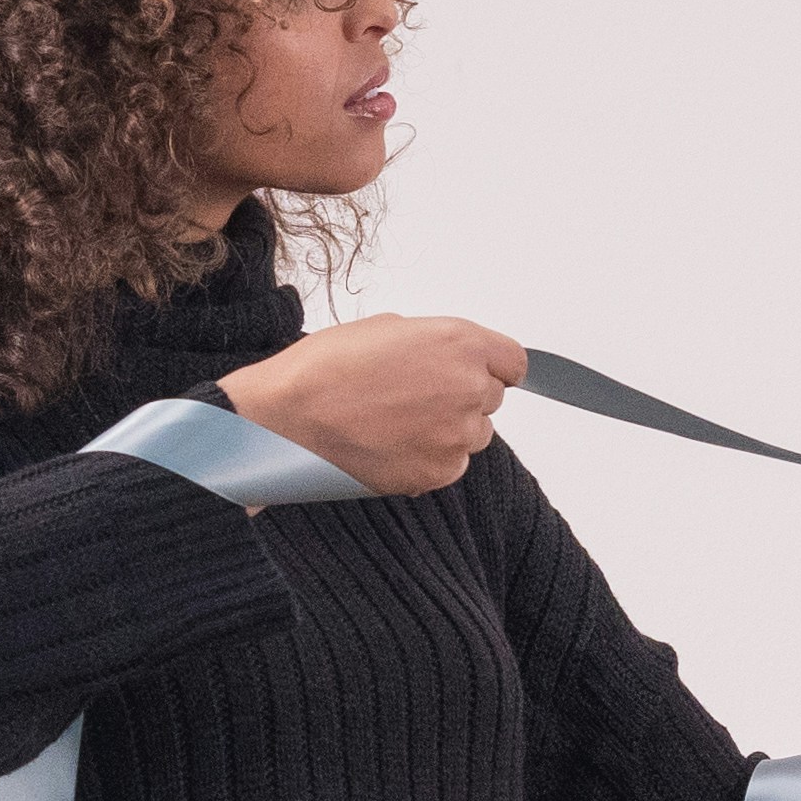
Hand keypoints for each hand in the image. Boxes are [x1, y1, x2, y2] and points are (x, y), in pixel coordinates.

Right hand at [219, 315, 527, 495]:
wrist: (287, 418)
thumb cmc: (324, 368)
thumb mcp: (387, 328)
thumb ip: (435, 343)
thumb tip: (451, 358)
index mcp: (460, 342)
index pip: (513, 362)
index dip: (492, 367)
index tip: (475, 372)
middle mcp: (468, 387)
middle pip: (492, 398)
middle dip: (463, 395)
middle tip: (415, 396)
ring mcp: (456, 434)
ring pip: (474, 434)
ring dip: (448, 429)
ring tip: (396, 422)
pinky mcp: (439, 472)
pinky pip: (451, 464)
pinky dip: (430, 457)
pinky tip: (391, 445)